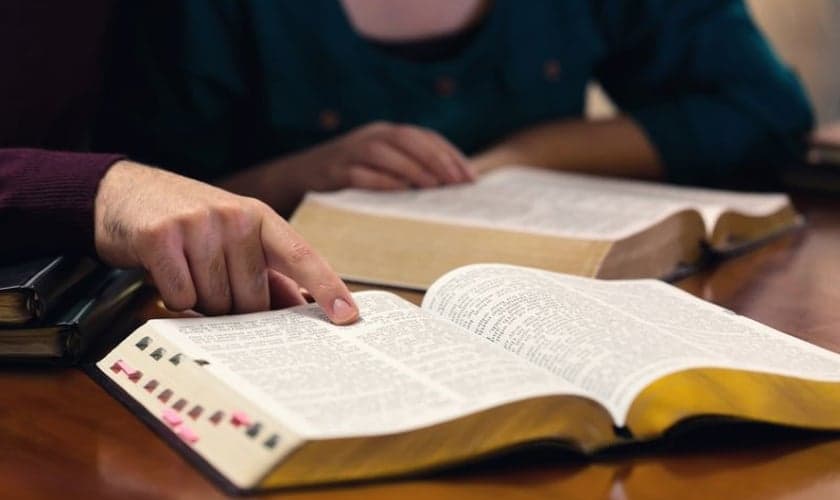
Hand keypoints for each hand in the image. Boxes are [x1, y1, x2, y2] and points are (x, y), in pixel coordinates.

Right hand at [94, 161, 358, 323]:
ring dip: (201, 302)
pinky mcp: (161, 237)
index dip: (328, 286)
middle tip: (212, 282)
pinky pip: (181, 298)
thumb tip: (299, 309)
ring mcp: (198, 224)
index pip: (301, 255)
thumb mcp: (232, 235)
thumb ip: (265, 270)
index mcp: (259, 217)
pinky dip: (172, 297)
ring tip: (188, 271)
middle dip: (234, 307)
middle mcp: (234, 216)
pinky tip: (166, 272)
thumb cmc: (188, 222)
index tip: (347, 315)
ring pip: (216, 303)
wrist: (123, 193)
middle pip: (253, 298)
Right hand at [291, 121, 475, 190]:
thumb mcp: (381, 165)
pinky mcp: (335, 171)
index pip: (425, 137)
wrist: (302, 175)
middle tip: (457, 184)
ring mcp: (351, 152)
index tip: (470, 178)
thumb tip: (450, 187)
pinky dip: (382, 182)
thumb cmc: (352, 174)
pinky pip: (361, 174)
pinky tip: (401, 192)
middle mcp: (371, 136)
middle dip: (437, 161)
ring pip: (386, 154)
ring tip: (434, 188)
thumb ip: (410, 168)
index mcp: (387, 133)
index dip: (450, 155)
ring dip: (413, 170)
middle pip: (408, 140)